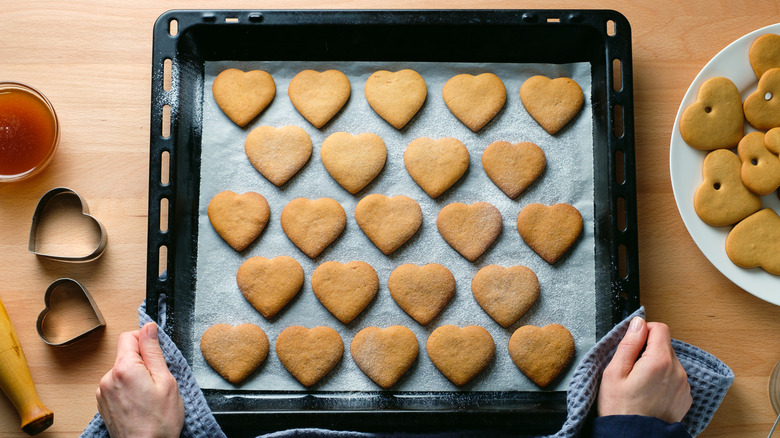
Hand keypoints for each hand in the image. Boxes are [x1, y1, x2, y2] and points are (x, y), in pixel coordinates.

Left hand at [96, 322, 183, 437]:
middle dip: (142, 362)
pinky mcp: (102, 404)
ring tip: (149, 396)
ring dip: (135, 377)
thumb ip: (154, 351)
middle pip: (125, 355)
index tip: (156, 354)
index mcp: (124, 368)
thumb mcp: (166, 380)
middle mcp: (108, 378)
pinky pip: (116, 386)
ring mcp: (102, 392)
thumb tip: (149, 328)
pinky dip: (127, 390)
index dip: (145, 341)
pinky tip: (139, 404)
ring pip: (122, 371)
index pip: (129, 337)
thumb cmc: (159, 421)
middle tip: (157, 381)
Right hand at [597, 316, 691, 422]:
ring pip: (670, 361)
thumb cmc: (620, 408)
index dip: (644, 330)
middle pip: (665, 345)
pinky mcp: (685, 397)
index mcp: (659, 361)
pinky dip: (664, 379)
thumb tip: (638, 323)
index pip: (660, 328)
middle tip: (632, 368)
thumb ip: (629, 344)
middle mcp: (677, 371)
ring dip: (657, 364)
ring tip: (640, 383)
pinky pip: (675, 377)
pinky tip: (650, 392)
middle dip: (648, 349)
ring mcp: (684, 385)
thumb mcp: (615, 372)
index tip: (633, 344)